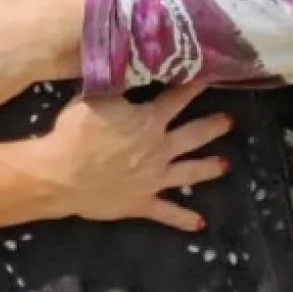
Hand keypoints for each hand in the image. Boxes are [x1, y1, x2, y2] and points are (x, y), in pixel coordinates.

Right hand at [38, 84, 232, 231]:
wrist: (62, 174)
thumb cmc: (76, 132)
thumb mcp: (96, 96)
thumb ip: (119, 84)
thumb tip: (134, 67)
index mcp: (148, 121)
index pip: (177, 99)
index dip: (194, 86)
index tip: (211, 76)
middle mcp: (158, 149)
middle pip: (193, 136)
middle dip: (213, 127)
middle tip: (231, 121)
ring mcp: (154, 179)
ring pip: (188, 172)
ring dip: (208, 168)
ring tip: (226, 165)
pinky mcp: (142, 203)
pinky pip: (167, 212)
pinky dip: (184, 218)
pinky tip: (200, 223)